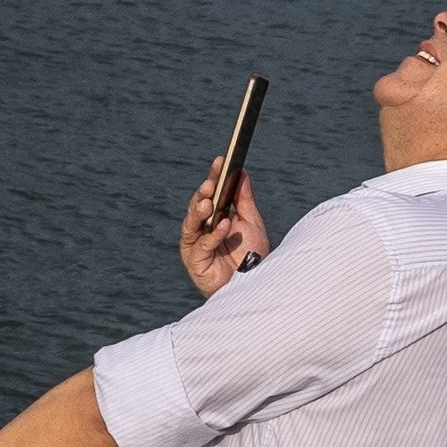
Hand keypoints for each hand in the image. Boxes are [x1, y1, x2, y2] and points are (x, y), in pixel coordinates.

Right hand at [180, 157, 269, 297]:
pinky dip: (213, 234)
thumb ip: (244, 200)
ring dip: (198, 211)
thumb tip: (242, 173)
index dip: (214, 177)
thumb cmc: (253, 257)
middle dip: (202, 194)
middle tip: (209, 184)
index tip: (221, 161)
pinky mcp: (195, 262)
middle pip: (196, 207)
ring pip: (191, 224)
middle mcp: (202, 230)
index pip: (211, 194)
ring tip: (208, 202)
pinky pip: (201, 245)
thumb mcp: (252, 223)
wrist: (256, 286)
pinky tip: (224, 225)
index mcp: (215, 218)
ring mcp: (196, 246)